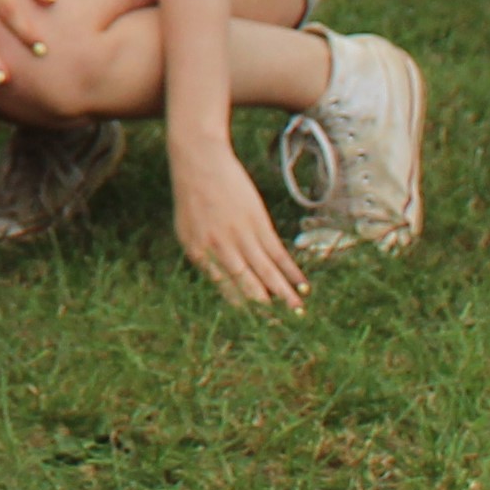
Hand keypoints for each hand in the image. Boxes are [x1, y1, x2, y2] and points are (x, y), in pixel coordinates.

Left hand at [172, 143, 308, 312]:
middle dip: (264, 308)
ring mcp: (239, 235)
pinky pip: (276, 253)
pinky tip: (302, 284)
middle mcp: (217, 247)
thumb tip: (221, 279)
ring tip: (297, 312)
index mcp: (196, 251)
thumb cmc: (192, 195)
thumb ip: (203, 253)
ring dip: (283, 294)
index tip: (254, 326)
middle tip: (281, 329)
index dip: (240, 306)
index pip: (222, 287)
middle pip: (246, 285)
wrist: (198, 160)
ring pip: (265, 272)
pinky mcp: (257, 222)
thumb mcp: (187, 227)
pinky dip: (290, 270)